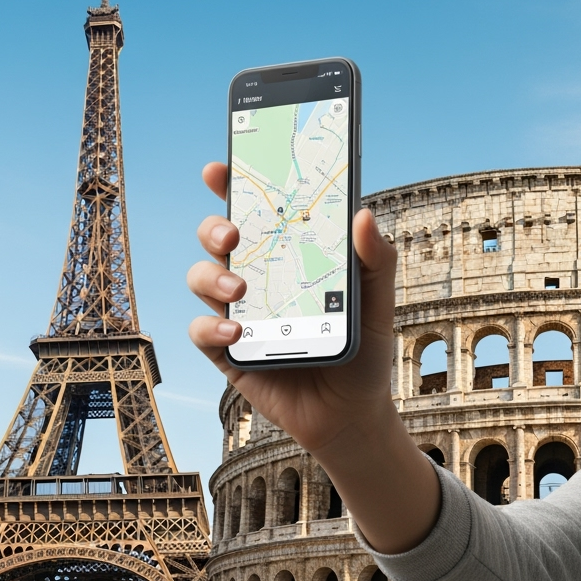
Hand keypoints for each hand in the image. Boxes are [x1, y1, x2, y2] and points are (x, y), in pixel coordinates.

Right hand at [186, 162, 438, 552]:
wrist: (351, 414)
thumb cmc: (363, 349)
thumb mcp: (379, 302)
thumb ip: (377, 260)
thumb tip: (365, 213)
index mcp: (289, 254)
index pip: (257, 210)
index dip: (233, 184)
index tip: (221, 166)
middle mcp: (258, 276)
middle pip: (218, 237)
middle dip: (215, 225)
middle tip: (233, 231)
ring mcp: (239, 311)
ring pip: (201, 277)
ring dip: (212, 275)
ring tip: (240, 287)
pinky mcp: (228, 351)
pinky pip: (202, 331)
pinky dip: (212, 326)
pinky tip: (238, 329)